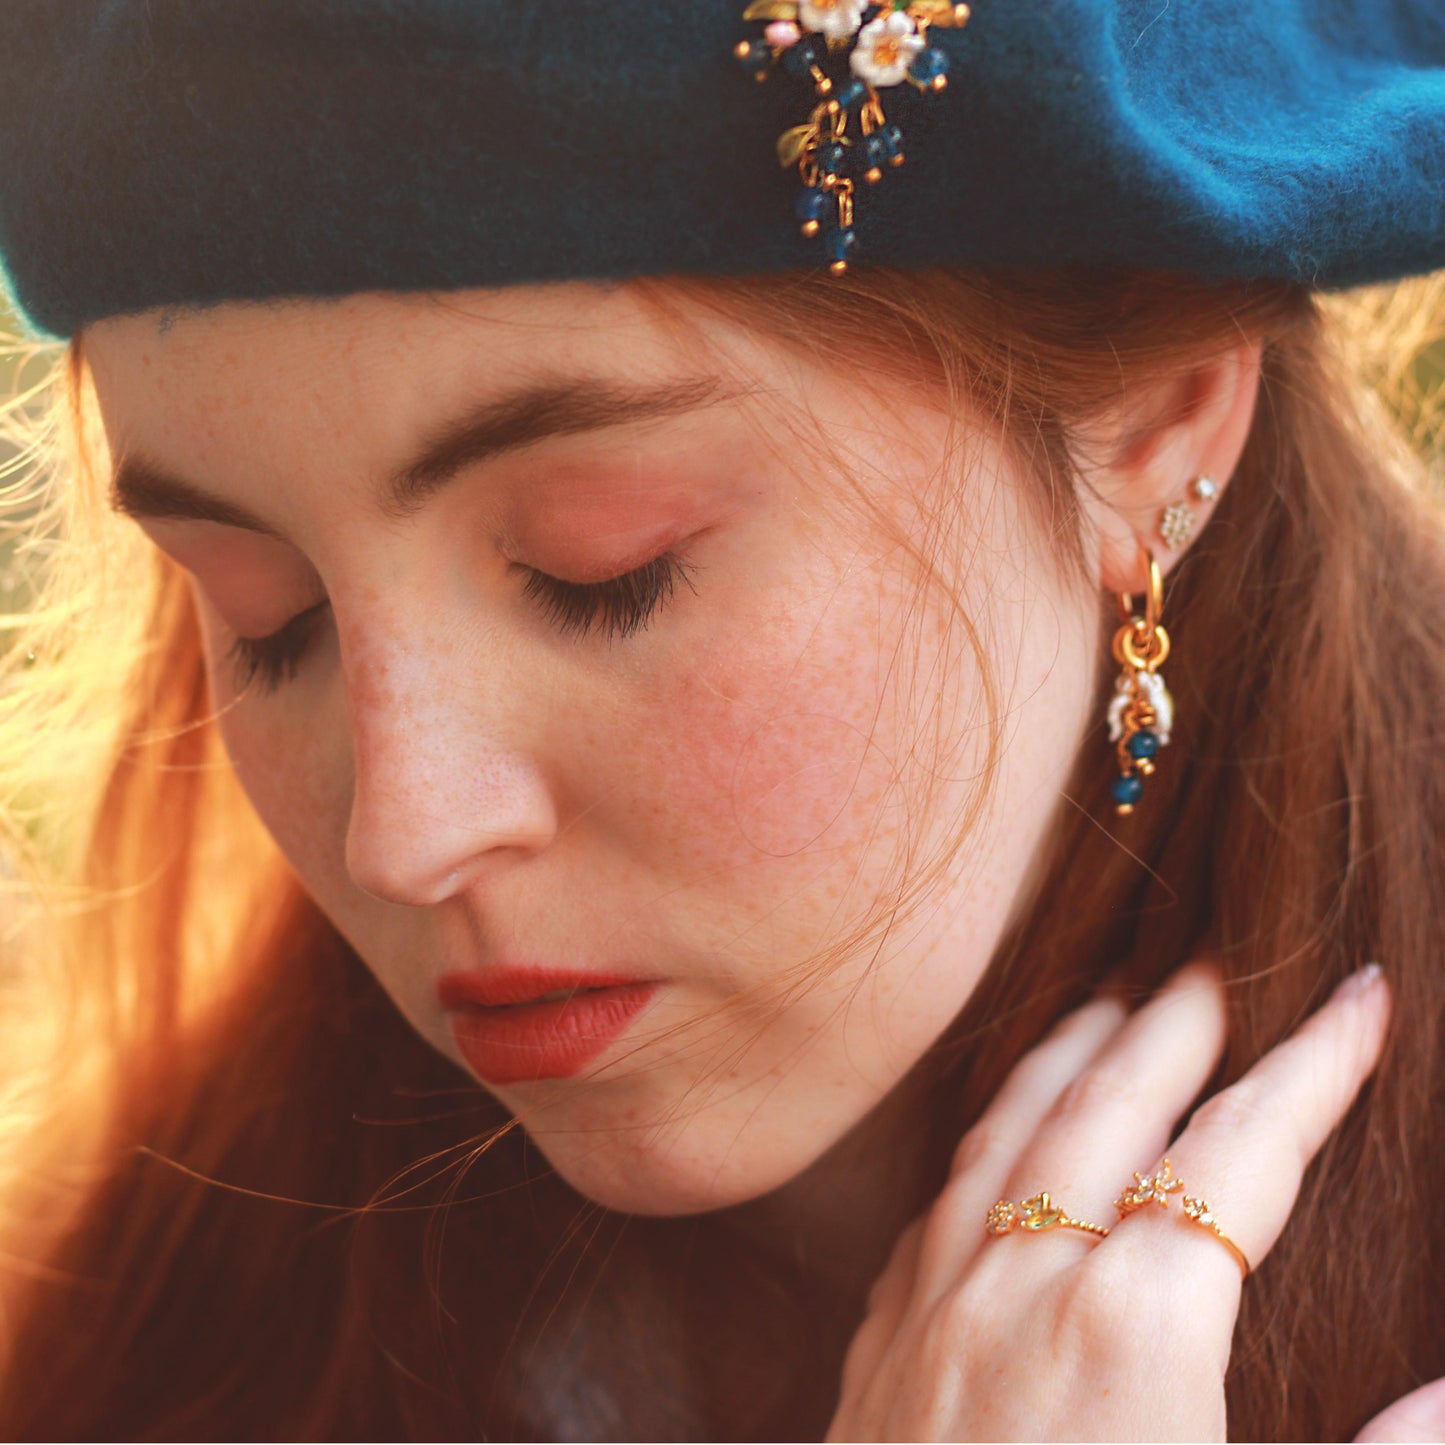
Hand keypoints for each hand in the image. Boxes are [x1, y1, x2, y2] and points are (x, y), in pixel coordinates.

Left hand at [826, 960, 1394, 1441]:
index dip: (1313, 1071)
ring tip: (1114, 997)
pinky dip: (988, 1129)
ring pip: (1012, 1128)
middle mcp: (1026, 1283)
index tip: (1359, 999)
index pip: (1244, 1152)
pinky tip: (1002, 1121)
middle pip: (1114, 1104)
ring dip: (1070, 1050)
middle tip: (1225, 960)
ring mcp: (940, 1301)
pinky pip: (944, 1192)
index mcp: (1137, 1328)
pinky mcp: (883, 1341)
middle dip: (1180, 1021)